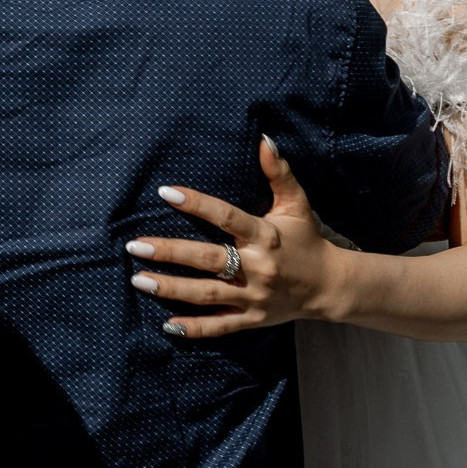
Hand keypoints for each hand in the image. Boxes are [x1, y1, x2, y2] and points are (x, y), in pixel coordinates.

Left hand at [125, 135, 338, 337]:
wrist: (330, 286)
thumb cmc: (306, 240)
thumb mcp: (296, 204)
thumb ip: (279, 172)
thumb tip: (263, 139)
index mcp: (266, 235)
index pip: (226, 217)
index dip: (197, 204)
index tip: (165, 192)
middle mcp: (258, 267)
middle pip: (208, 259)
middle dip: (170, 252)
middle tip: (135, 246)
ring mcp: (254, 297)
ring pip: (207, 294)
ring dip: (172, 288)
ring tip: (139, 279)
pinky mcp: (253, 319)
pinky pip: (220, 327)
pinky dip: (195, 328)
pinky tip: (167, 324)